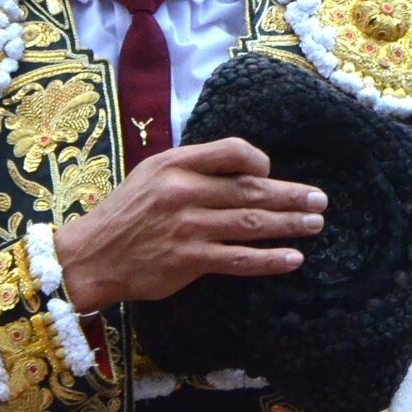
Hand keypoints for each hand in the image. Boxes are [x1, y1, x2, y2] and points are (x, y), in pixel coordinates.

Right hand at [55, 137, 323, 311]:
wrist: (92, 256)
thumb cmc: (124, 214)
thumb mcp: (151, 173)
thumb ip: (191, 168)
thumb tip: (238, 167)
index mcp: (176, 164)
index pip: (231, 151)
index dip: (258, 161)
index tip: (271, 173)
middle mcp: (185, 192)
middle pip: (251, 189)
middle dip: (291, 194)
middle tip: (320, 200)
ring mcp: (189, 227)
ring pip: (251, 223)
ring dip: (289, 224)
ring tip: (315, 224)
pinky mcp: (189, 260)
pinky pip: (239, 259)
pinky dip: (269, 259)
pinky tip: (293, 258)